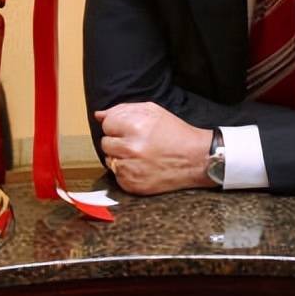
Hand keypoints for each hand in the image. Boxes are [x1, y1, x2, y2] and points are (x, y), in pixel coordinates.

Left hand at [95, 102, 212, 194]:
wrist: (195, 159)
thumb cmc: (174, 132)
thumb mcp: (152, 112)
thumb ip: (123, 110)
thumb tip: (99, 115)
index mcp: (136, 126)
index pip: (107, 124)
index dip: (117, 125)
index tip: (129, 129)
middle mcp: (131, 148)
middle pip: (105, 143)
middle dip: (118, 141)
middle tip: (136, 142)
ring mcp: (131, 168)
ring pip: (109, 159)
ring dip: (120, 157)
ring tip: (139, 155)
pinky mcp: (132, 185)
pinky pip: (116, 175)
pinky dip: (126, 171)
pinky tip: (141, 166)